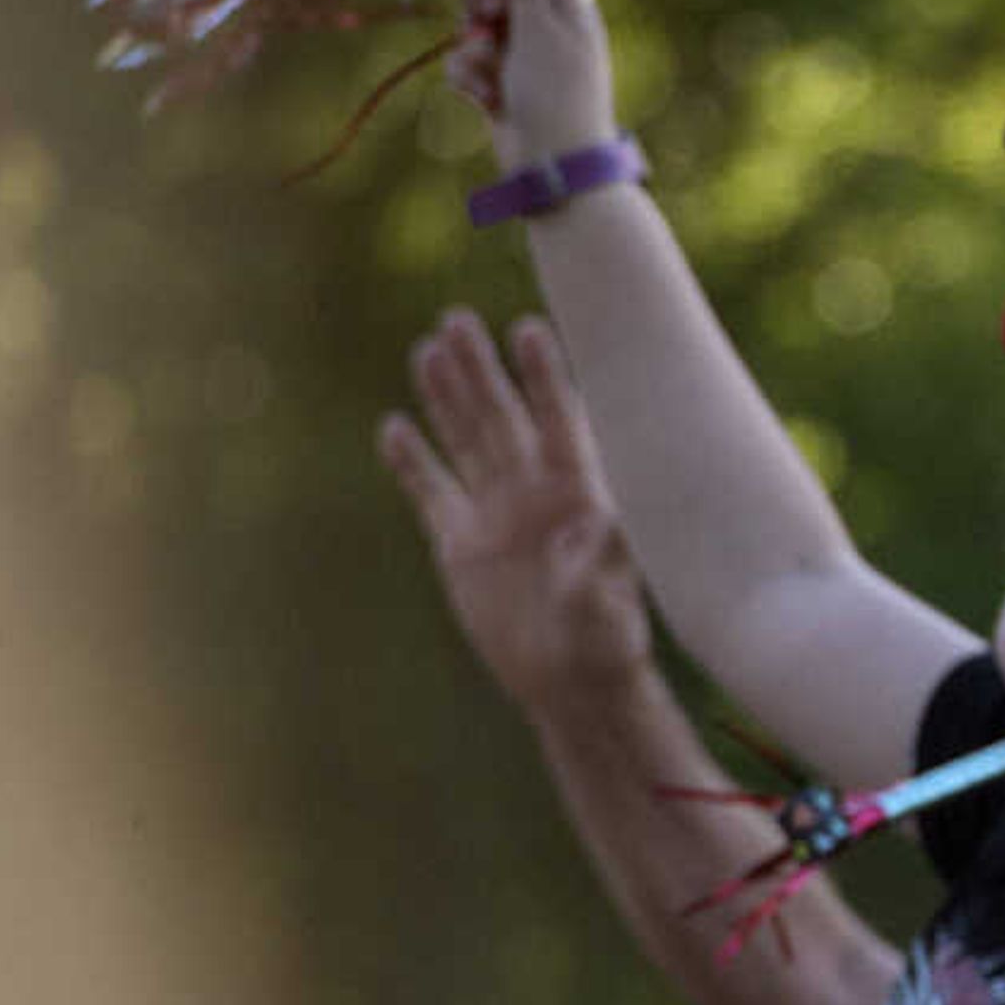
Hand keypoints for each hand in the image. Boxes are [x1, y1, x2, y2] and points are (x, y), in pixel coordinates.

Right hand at [379, 311, 655, 711]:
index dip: (544, 377)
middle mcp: (536, 493)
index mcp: (579, 495)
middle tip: (457, 319)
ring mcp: (496, 513)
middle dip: (482, 371)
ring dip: (447, 398)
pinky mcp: (461, 543)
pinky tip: (394, 425)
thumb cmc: (608, 644)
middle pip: (503, 418)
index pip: (561, 422)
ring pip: (466, 441)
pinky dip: (412, 461)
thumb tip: (603, 518)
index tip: (528, 329)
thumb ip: (603, 560)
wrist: (572, 685)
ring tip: (429, 349)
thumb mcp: (610, 603)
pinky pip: (431, 490)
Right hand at [452, 0, 623, 168]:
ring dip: (474, 44)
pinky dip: (472, 77)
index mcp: (572, 8)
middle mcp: (547, 27)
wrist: (552, 164)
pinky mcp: (498, 82)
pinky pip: (468, 61)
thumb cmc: (557, 93)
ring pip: (476, 23)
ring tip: (489, 65)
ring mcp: (521, 55)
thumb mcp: (541, 30)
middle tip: (488, 15)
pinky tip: (486, 98)